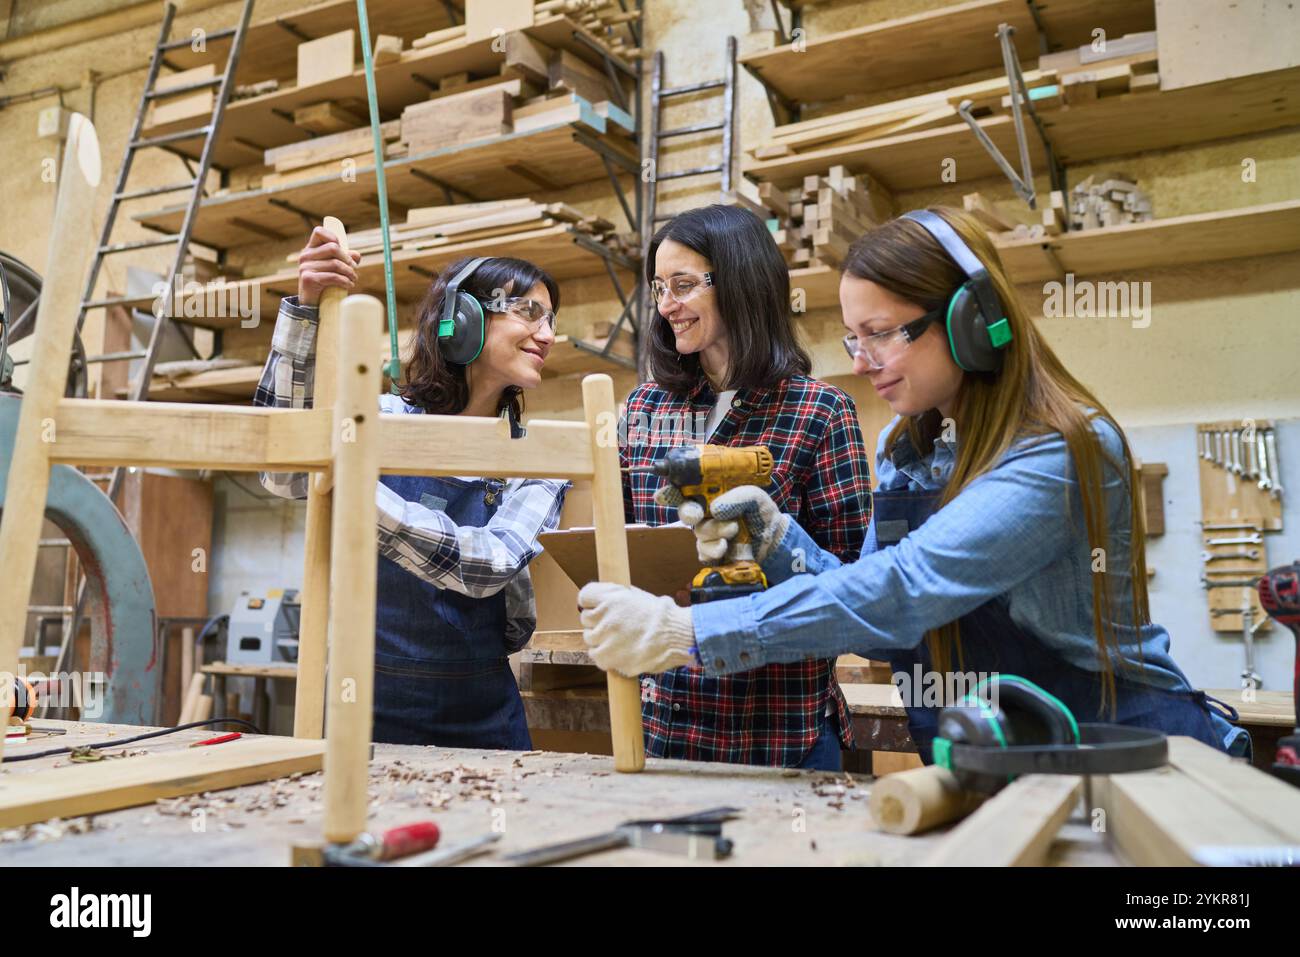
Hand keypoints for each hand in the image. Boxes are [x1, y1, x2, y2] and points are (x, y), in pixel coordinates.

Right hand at [296, 225, 360, 305]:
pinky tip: (349, 285)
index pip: (319, 231)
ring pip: (335, 263)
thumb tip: (357, 255)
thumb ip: (345, 259)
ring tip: (353, 279)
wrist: (312, 304)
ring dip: (349, 273)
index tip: (343, 248)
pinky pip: (332, 276)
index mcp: (311, 249)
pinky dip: (345, 281)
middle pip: (333, 247)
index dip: (333, 236)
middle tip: (354, 269)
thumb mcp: (336, 268)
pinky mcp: (308, 278)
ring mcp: (305, 267)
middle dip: (347, 258)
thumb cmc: (325, 283)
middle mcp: (306, 256)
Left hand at [578, 582, 695, 676]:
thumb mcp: (640, 596)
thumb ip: (620, 596)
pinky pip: (596, 656)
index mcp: (611, 598)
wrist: (675, 638)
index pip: (584, 596)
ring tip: (618, 640)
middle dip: (597, 621)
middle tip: (613, 626)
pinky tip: (617, 652)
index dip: (590, 602)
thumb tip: (608, 597)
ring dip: (600, 639)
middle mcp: (604, 617)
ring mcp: (605, 639)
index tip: (595, 606)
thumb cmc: (663, 616)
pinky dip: (604, 656)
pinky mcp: (608, 658)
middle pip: (585, 618)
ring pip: (589, 638)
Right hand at [655, 484, 787, 564]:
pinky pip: (703, 553)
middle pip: (686, 512)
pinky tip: (725, 548)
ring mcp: (709, 534)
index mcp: (712, 495)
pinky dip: (713, 551)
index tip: (663, 495)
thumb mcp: (755, 497)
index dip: (670, 492)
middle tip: (697, 514)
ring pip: (699, 533)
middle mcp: (707, 513)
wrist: (774, 540)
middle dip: (688, 512)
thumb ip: (739, 496)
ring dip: (714, 531)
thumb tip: (716, 509)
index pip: (685, 491)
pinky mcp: (713, 552)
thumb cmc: (762, 513)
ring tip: (733, 530)